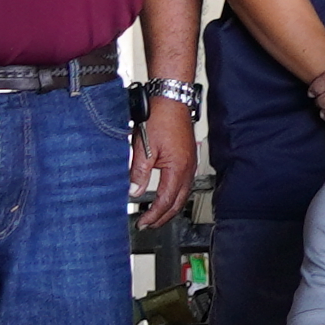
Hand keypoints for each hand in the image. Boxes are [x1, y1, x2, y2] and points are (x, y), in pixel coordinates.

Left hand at [129, 93, 195, 221]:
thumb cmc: (161, 118)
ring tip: (156, 214)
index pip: (166, 202)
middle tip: (148, 225)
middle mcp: (188, 169)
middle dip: (163, 217)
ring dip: (169, 208)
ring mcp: (190, 163)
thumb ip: (139, 173)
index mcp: (178, 169)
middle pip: (177, 203)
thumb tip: (134, 191)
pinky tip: (167, 195)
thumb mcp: (143, 147)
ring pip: (182, 195)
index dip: (153, 216)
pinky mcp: (189, 158)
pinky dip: (175, 196)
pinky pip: (184, 184)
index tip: (142, 223)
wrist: (171, 99)